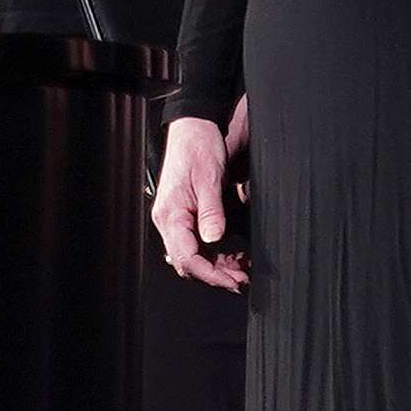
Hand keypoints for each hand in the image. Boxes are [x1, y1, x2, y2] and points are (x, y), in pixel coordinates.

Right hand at [152, 115, 246, 291]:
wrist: (193, 128)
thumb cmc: (198, 147)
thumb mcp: (209, 178)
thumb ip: (211, 211)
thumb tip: (214, 240)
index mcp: (171, 214)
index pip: (187, 257)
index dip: (211, 274)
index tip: (232, 282)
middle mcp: (168, 220)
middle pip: (188, 262)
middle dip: (215, 276)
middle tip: (242, 282)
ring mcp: (175, 220)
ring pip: (193, 257)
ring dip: (217, 268)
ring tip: (242, 273)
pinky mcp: (185, 217)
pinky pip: (197, 245)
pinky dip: (215, 256)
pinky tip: (234, 258)